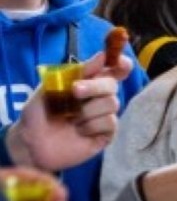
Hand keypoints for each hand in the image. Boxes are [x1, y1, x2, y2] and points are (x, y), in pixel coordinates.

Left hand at [7, 51, 133, 171]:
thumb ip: (76, 71)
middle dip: (95, 86)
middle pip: (112, 85)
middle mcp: (98, 98)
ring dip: (88, 110)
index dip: (121, 64)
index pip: (112, 71)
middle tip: (75, 91)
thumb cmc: (37, 115)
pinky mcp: (106, 134)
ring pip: (112, 103)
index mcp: (87, 84)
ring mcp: (103, 116)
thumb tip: (102, 56)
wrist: (30, 144)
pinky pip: (110, 122)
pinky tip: (79, 131)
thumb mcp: (50, 87)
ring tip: (71, 119)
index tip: (120, 62)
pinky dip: (91, 125)